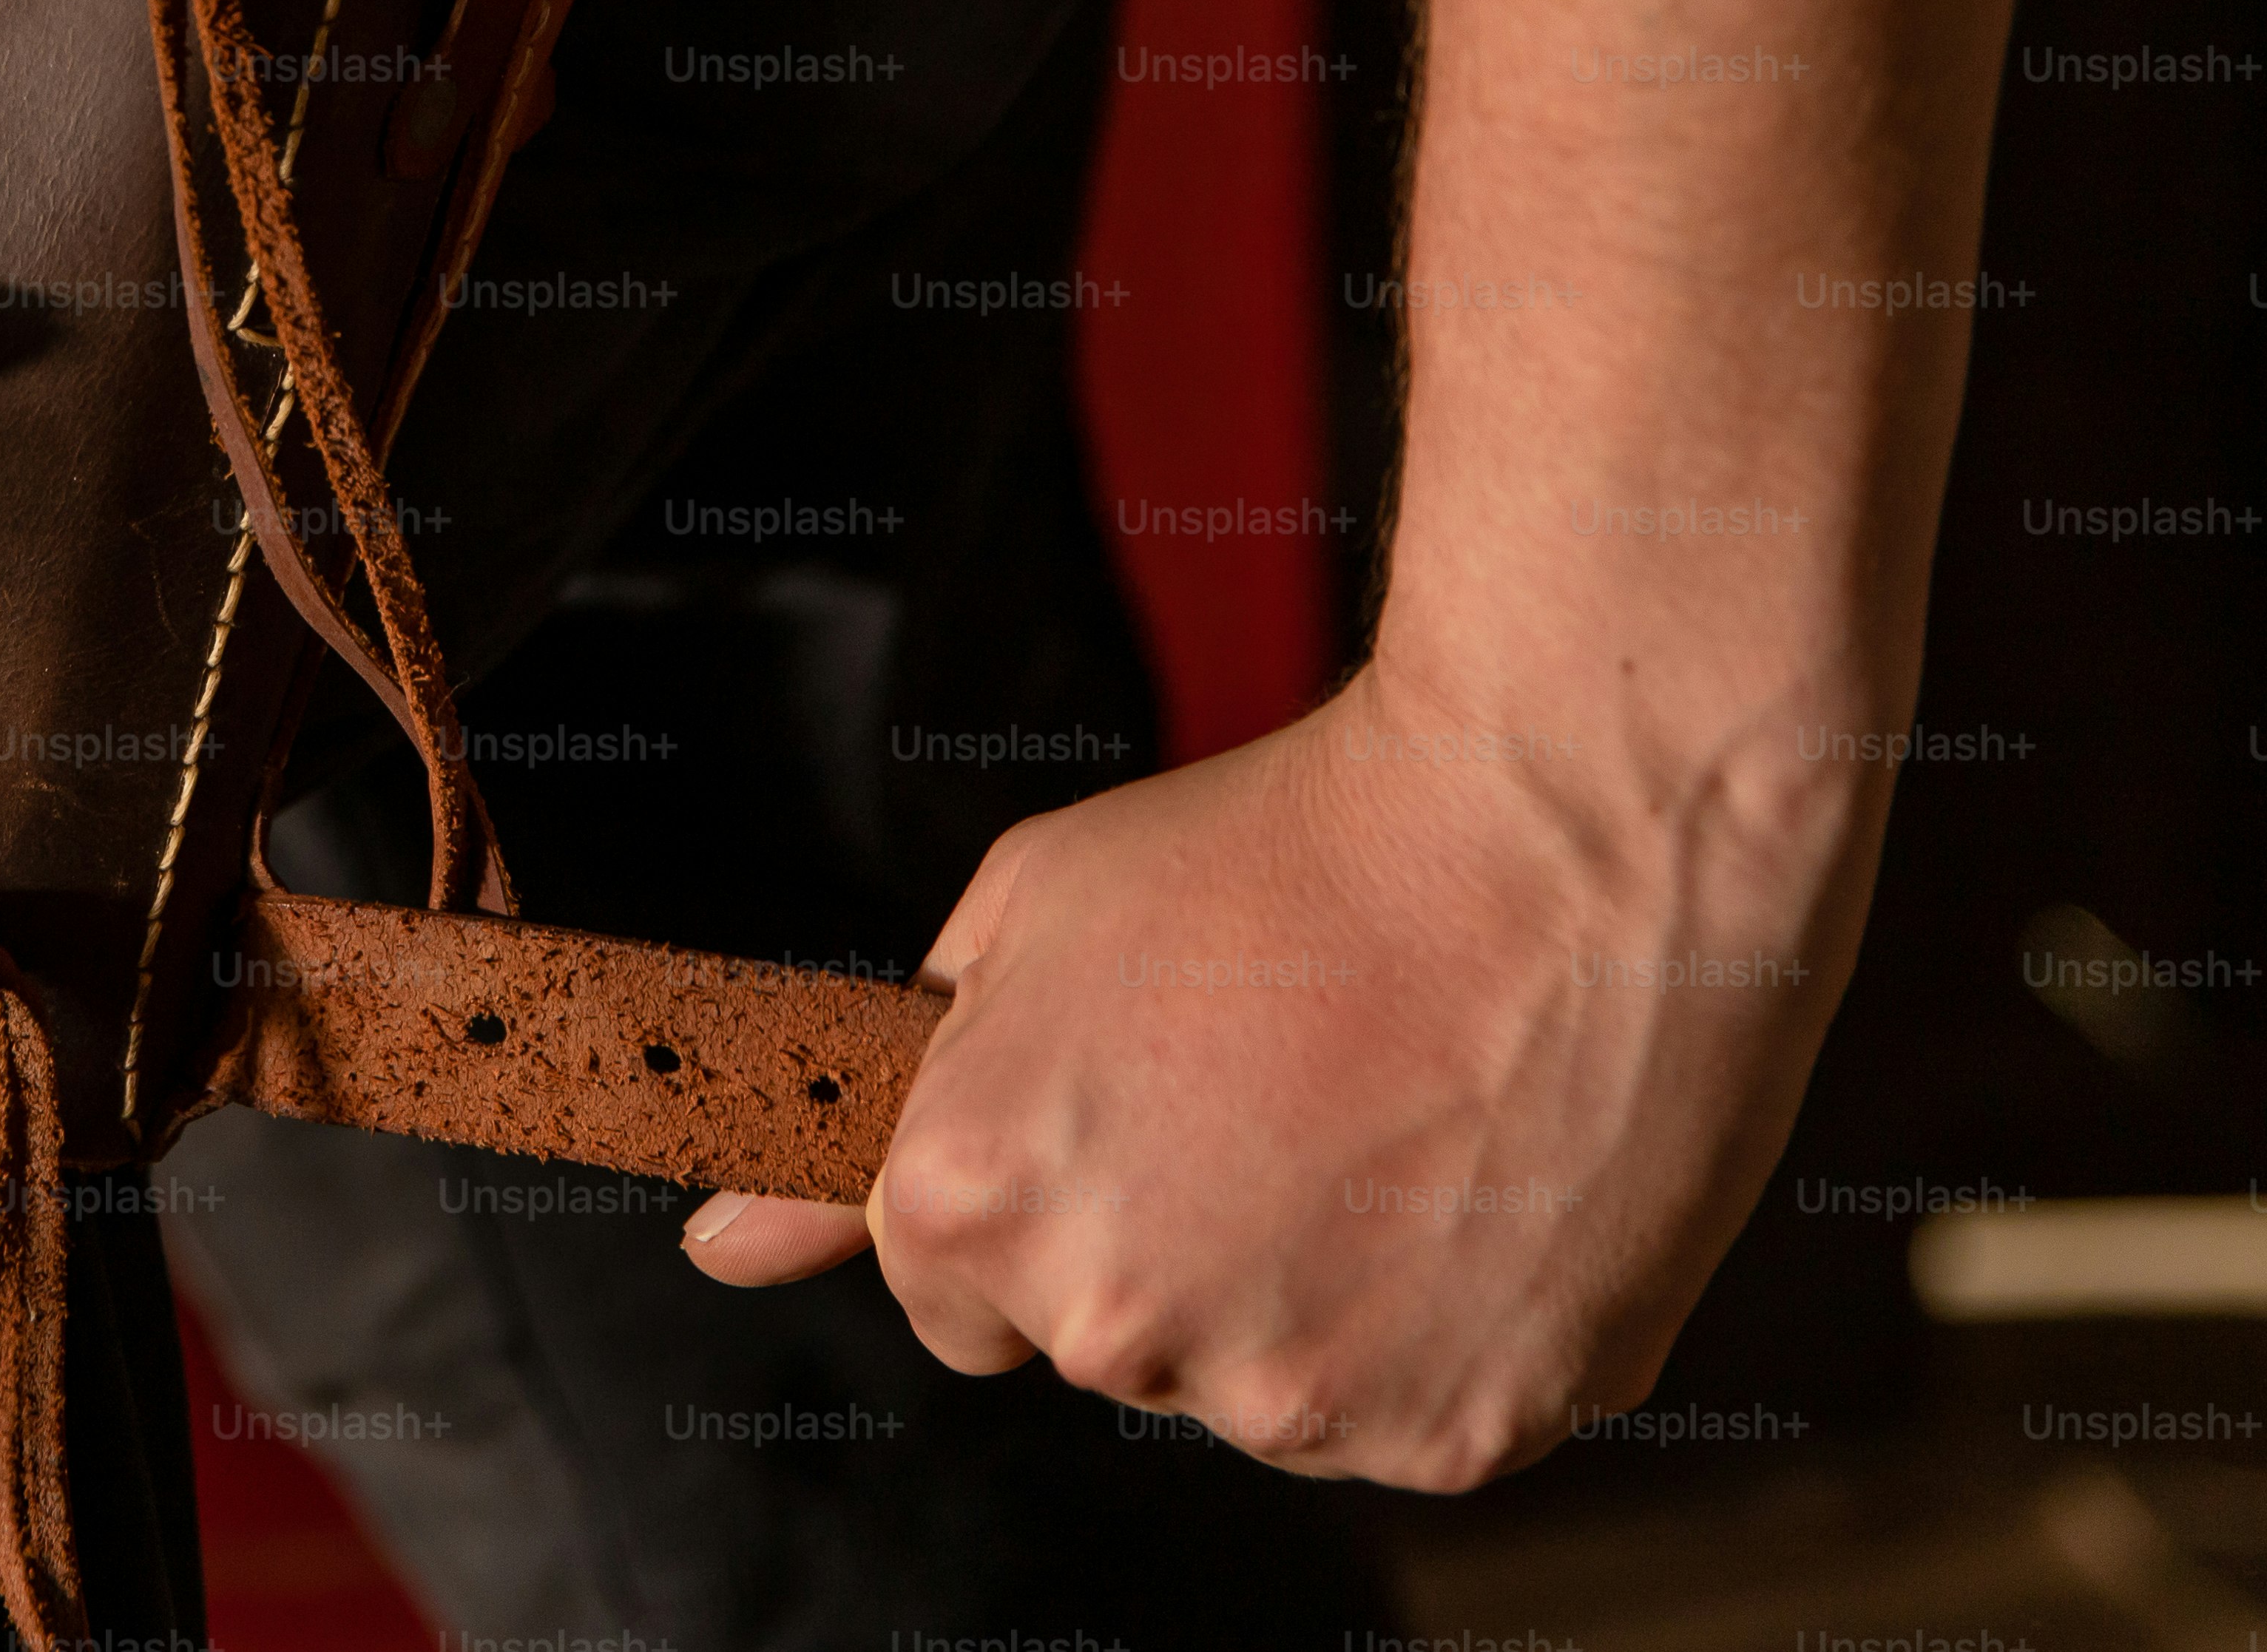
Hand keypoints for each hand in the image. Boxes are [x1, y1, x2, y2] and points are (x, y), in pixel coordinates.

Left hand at [679, 661, 1871, 1488]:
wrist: (1558, 834)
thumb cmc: (1273, 849)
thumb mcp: (1018, 925)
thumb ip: (845, 1119)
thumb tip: (708, 1251)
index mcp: (972, 1201)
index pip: (940, 1287)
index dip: (1028, 1181)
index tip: (1117, 1101)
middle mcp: (1109, 1322)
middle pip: (1098, 1339)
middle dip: (1157, 1239)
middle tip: (1270, 1086)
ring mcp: (1288, 1396)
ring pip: (1257, 1387)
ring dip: (1300, 1291)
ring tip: (1386, 1121)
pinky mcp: (1452, 1433)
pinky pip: (1403, 1411)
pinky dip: (1436, 1331)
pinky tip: (1471, 1187)